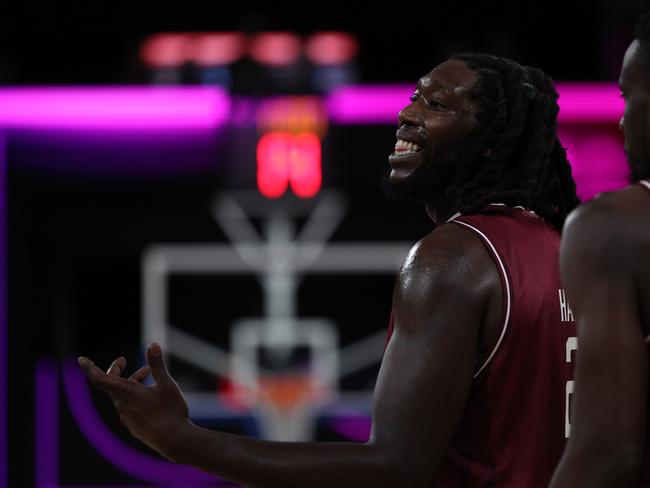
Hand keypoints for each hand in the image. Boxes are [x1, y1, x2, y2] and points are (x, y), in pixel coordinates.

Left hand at [78, 343, 191, 459]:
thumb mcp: (167, 384)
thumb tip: (152, 344)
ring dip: (130, 382)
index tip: (81, 359)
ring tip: (148, 374)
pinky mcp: (133, 425)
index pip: (101, 379)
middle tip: (123, 360)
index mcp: (128, 393)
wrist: (174, 441)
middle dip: (116, 370)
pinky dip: (133, 395)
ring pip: (121, 395)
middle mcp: (123, 406)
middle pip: (110, 385)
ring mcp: (127, 417)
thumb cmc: (171, 411)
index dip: (90, 368)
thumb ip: (158, 364)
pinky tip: (150, 395)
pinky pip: (127, 406)